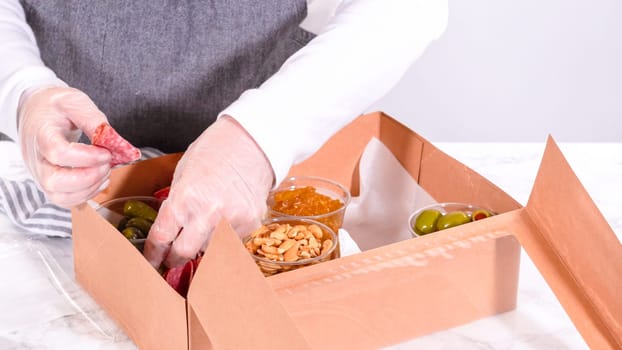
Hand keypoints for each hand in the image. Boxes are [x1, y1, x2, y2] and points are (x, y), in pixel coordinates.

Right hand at [18, 86, 112, 206]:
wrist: (35, 111)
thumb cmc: (55, 106)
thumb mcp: (75, 101)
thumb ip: (93, 119)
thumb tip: (112, 140)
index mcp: (40, 133)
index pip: (58, 152)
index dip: (87, 157)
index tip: (106, 153)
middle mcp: (35, 158)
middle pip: (53, 181)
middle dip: (87, 178)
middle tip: (107, 165)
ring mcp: (39, 172)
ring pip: (59, 196)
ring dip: (88, 189)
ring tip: (105, 172)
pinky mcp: (48, 181)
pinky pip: (64, 199)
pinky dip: (84, 195)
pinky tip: (99, 181)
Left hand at [144, 116, 274, 268]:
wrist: (252, 141)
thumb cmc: (214, 151)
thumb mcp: (183, 173)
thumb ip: (176, 203)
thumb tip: (169, 230)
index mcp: (185, 198)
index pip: (162, 238)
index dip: (153, 253)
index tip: (152, 260)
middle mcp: (208, 213)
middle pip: (184, 253)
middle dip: (175, 258)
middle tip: (172, 258)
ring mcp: (232, 220)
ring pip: (209, 249)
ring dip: (202, 244)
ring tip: (206, 226)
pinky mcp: (251, 223)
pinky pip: (232, 241)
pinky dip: (225, 236)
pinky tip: (226, 217)